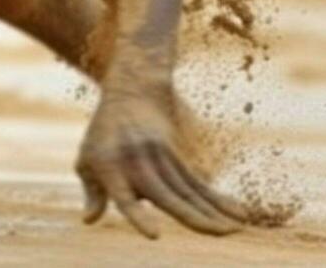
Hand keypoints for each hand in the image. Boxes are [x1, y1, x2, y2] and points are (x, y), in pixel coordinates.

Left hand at [76, 89, 245, 237]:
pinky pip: (197, 181)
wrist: (130, 90)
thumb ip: (92, 193)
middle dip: (195, 217)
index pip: (125, 198)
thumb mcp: (88, 159)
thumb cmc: (103, 132)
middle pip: (169, 196)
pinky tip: (237, 212)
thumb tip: (88, 221)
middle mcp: (138, 163)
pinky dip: (217, 198)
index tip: (155, 234)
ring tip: (235, 229)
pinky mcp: (176, 154)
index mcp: (111, 167)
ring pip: (189, 190)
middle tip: (220, 232)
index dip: (138, 216)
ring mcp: (160, 156)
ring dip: (213, 211)